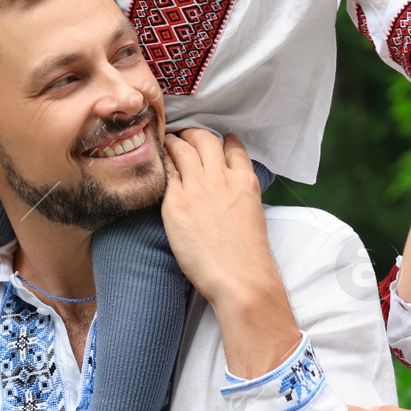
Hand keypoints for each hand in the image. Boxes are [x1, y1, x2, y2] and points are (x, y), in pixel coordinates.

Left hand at [161, 130, 269, 304]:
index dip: (223, 141)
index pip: (233, 147)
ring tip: (166, 142)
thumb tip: (225, 192)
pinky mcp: (176, 202)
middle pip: (204, 140)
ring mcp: (198, 188)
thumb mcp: (252, 214)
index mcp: (245, 181)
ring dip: (173, 141)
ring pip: (182, 149)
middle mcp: (222, 178)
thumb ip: (238, 194)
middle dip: (192, 133)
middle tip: (183, 135)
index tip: (216, 141)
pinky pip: (166, 172)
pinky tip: (157, 163)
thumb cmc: (248, 257)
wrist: (239, 278)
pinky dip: (162, 163)